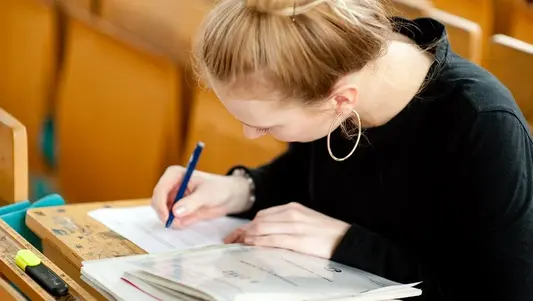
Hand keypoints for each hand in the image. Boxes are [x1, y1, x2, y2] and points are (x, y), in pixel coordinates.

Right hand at [151, 166, 251, 227]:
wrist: (228, 196)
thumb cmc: (219, 188)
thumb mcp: (207, 194)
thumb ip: (192, 202)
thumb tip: (176, 211)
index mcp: (174, 175)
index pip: (160, 190)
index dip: (160, 204)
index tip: (167, 217)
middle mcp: (170, 186)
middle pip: (157, 203)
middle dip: (165, 215)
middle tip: (178, 222)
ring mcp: (173, 198)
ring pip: (163, 213)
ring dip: (173, 220)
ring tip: (190, 218)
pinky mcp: (177, 209)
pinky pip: (171, 220)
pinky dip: (178, 223)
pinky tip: (191, 219)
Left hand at [224, 202, 350, 258]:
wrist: (347, 240)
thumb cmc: (326, 233)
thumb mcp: (305, 221)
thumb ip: (286, 223)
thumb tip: (267, 231)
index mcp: (293, 208)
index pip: (263, 215)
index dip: (247, 225)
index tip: (237, 234)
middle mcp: (291, 214)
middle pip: (259, 221)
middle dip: (242, 231)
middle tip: (231, 241)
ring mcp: (295, 226)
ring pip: (263, 228)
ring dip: (247, 237)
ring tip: (237, 245)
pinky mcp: (298, 240)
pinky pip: (273, 240)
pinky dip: (259, 242)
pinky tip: (251, 246)